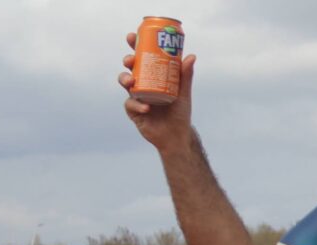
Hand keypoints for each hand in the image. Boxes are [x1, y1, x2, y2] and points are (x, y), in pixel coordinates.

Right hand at [119, 32, 196, 152]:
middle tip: (130, 60)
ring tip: (132, 82)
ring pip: (126, 84)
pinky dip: (137, 105)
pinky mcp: (134, 112)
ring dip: (125, 80)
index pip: (142, 58)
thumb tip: (191, 56)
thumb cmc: (180, 112)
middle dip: (128, 61)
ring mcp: (137, 97)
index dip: (135, 46)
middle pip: (130, 68)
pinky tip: (146, 107)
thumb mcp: (184, 93)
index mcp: (153, 76)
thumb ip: (186, 76)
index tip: (132, 36)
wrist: (176, 135)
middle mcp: (143, 85)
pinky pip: (131, 105)